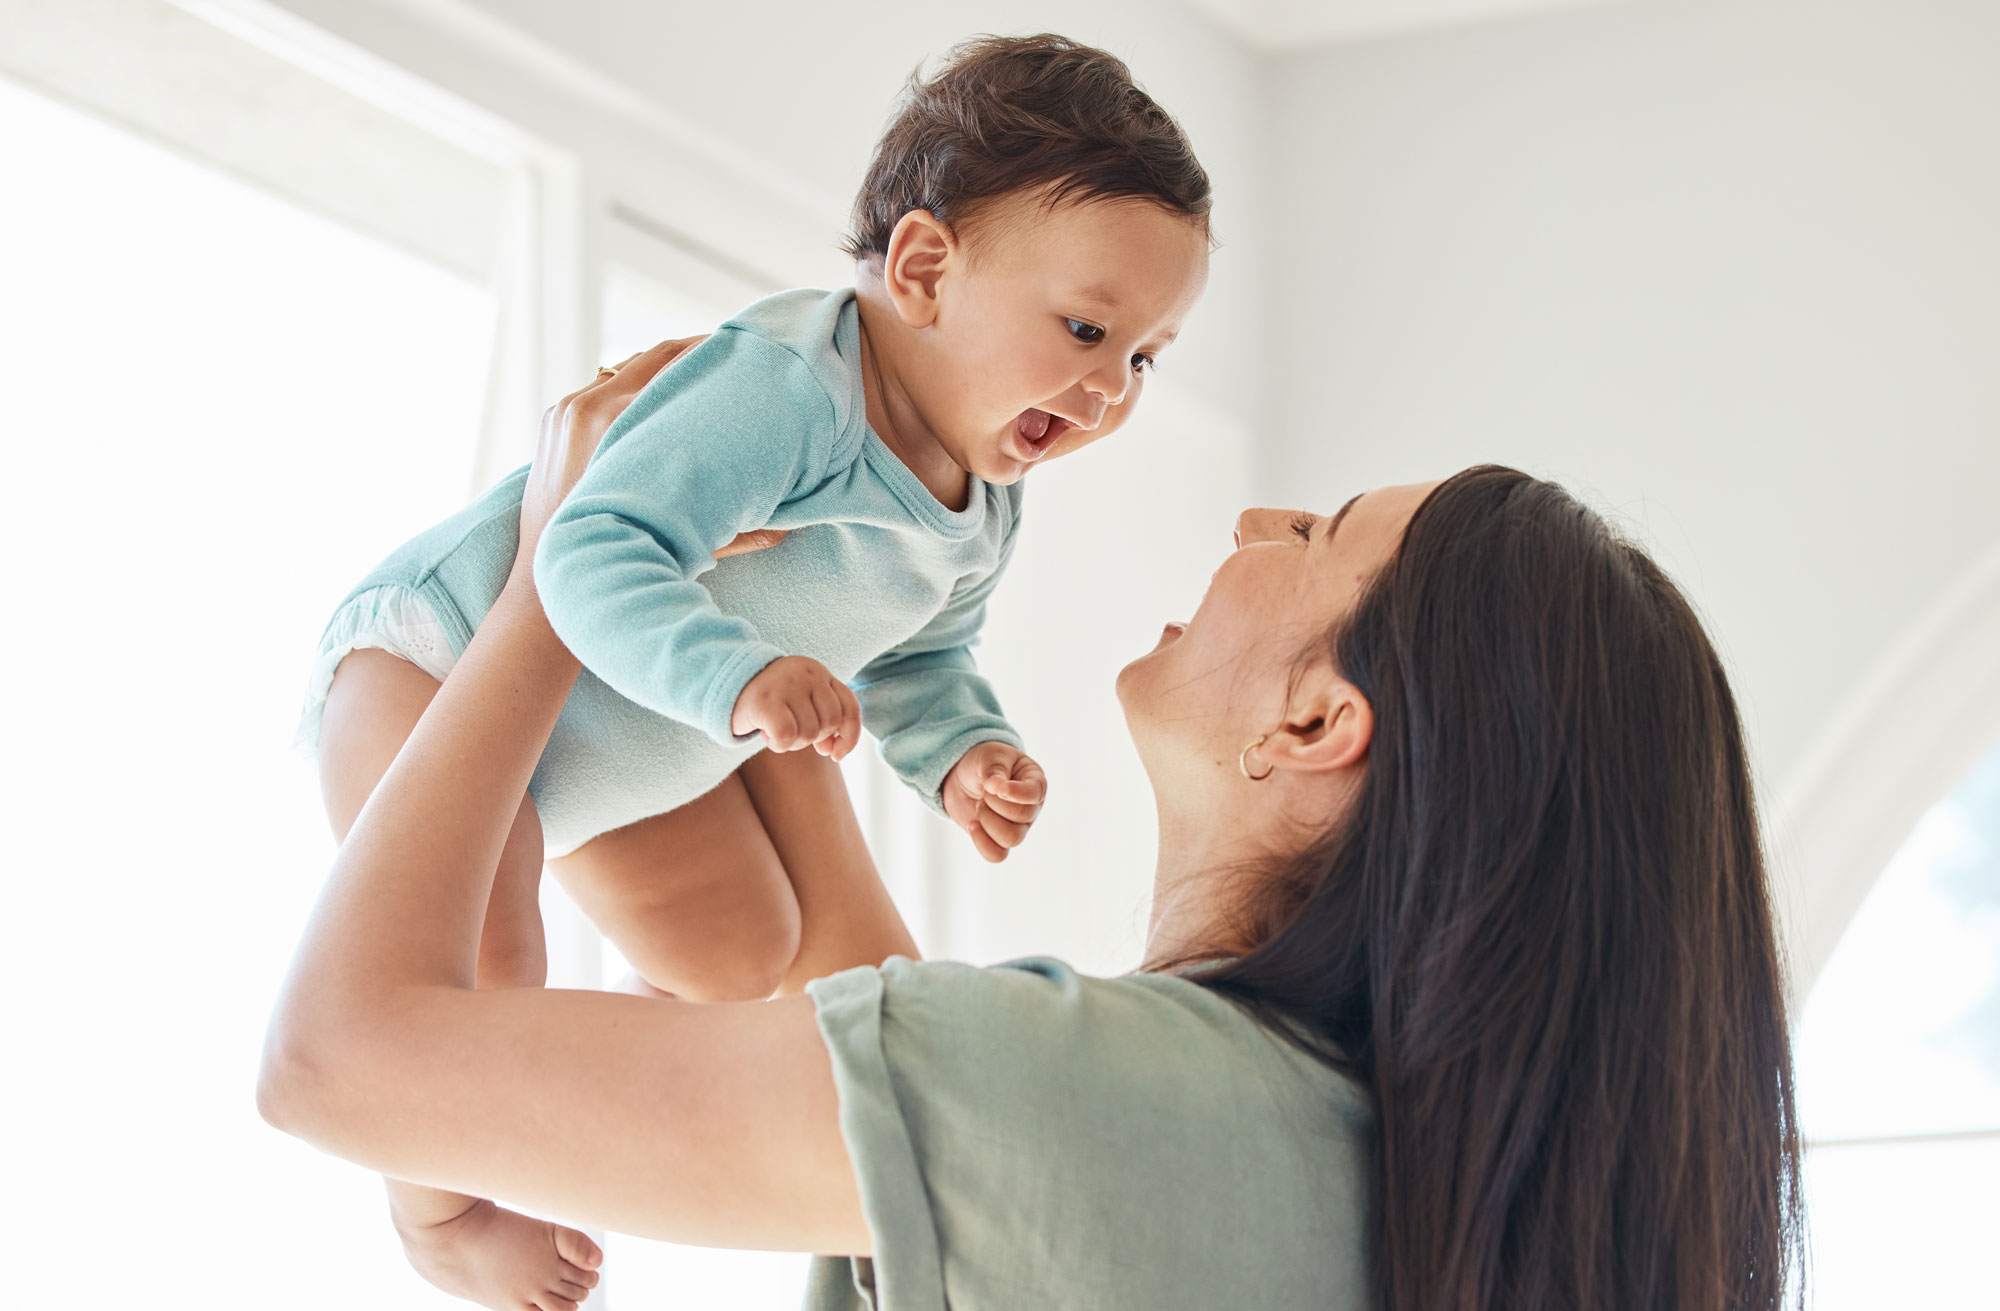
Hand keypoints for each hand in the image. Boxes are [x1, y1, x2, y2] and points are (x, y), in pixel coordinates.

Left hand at [510, 336, 785, 579]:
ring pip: (626, 368)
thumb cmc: (622, 563)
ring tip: (699, 376)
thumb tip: (792, 525)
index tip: (745, 351)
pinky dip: (630, 388)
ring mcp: (566, 409)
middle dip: (694, 354)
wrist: (551, 579)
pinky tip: (657, 400)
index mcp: (619, 422)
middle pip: (654, 356)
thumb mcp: (688, 543)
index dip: (715, 351)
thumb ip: (743, 530)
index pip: (678, 361)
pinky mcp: (554, 418)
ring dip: (663, 369)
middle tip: (732, 356)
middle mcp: (589, 406)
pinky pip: (600, 387)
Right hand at [731, 656, 861, 758]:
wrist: (724, 683)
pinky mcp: (767, 701)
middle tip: (790, 731)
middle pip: (829, 724)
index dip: (849, 736)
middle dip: (812, 738)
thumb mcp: (801, 702)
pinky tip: (765, 734)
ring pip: (809, 733)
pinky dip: (778, 745)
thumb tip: (833, 751)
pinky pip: (787, 737)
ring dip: (792, 742)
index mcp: (820, 672)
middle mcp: (808, 673)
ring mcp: (788, 684)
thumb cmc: (770, 700)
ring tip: (774, 729)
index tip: (834, 754)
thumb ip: (822, 719)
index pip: (850, 708)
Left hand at [942, 742, 1046, 862]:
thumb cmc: (983, 762)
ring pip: (1011, 839)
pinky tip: (972, 824)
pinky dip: (982, 843)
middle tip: (984, 791)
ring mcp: (1017, 827)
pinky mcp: (999, 841)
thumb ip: (994, 770)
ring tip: (979, 805)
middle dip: (994, 803)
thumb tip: (997, 788)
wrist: (962, 776)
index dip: (1015, 793)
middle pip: (1022, 817)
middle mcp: (1031, 808)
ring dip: (988, 821)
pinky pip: (997, 855)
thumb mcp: (989, 757)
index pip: (1035, 794)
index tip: (994, 787)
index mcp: (1035, 783)